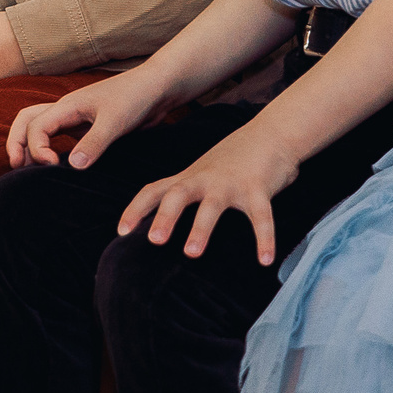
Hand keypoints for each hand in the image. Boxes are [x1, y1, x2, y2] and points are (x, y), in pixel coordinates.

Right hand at [11, 68, 173, 170]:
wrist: (157, 88)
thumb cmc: (136, 97)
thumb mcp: (116, 122)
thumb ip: (94, 143)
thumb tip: (72, 166)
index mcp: (67, 105)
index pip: (34, 127)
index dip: (36, 149)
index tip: (53, 166)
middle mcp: (66, 110)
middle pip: (26, 121)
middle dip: (16, 142)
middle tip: (15, 167)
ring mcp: (76, 118)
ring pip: (39, 127)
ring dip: (29, 145)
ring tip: (28, 170)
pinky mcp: (88, 127)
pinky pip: (58, 136)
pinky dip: (49, 149)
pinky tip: (58, 167)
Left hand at [117, 124, 302, 265]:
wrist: (272, 132)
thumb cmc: (234, 158)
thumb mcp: (202, 172)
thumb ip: (183, 192)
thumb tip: (160, 224)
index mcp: (189, 178)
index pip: (154, 190)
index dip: (135, 209)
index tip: (121, 232)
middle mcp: (206, 179)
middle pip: (178, 195)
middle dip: (165, 217)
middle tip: (154, 240)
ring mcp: (231, 183)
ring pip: (212, 206)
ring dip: (201, 229)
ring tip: (191, 254)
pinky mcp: (259, 188)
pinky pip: (261, 216)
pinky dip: (264, 238)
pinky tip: (264, 260)